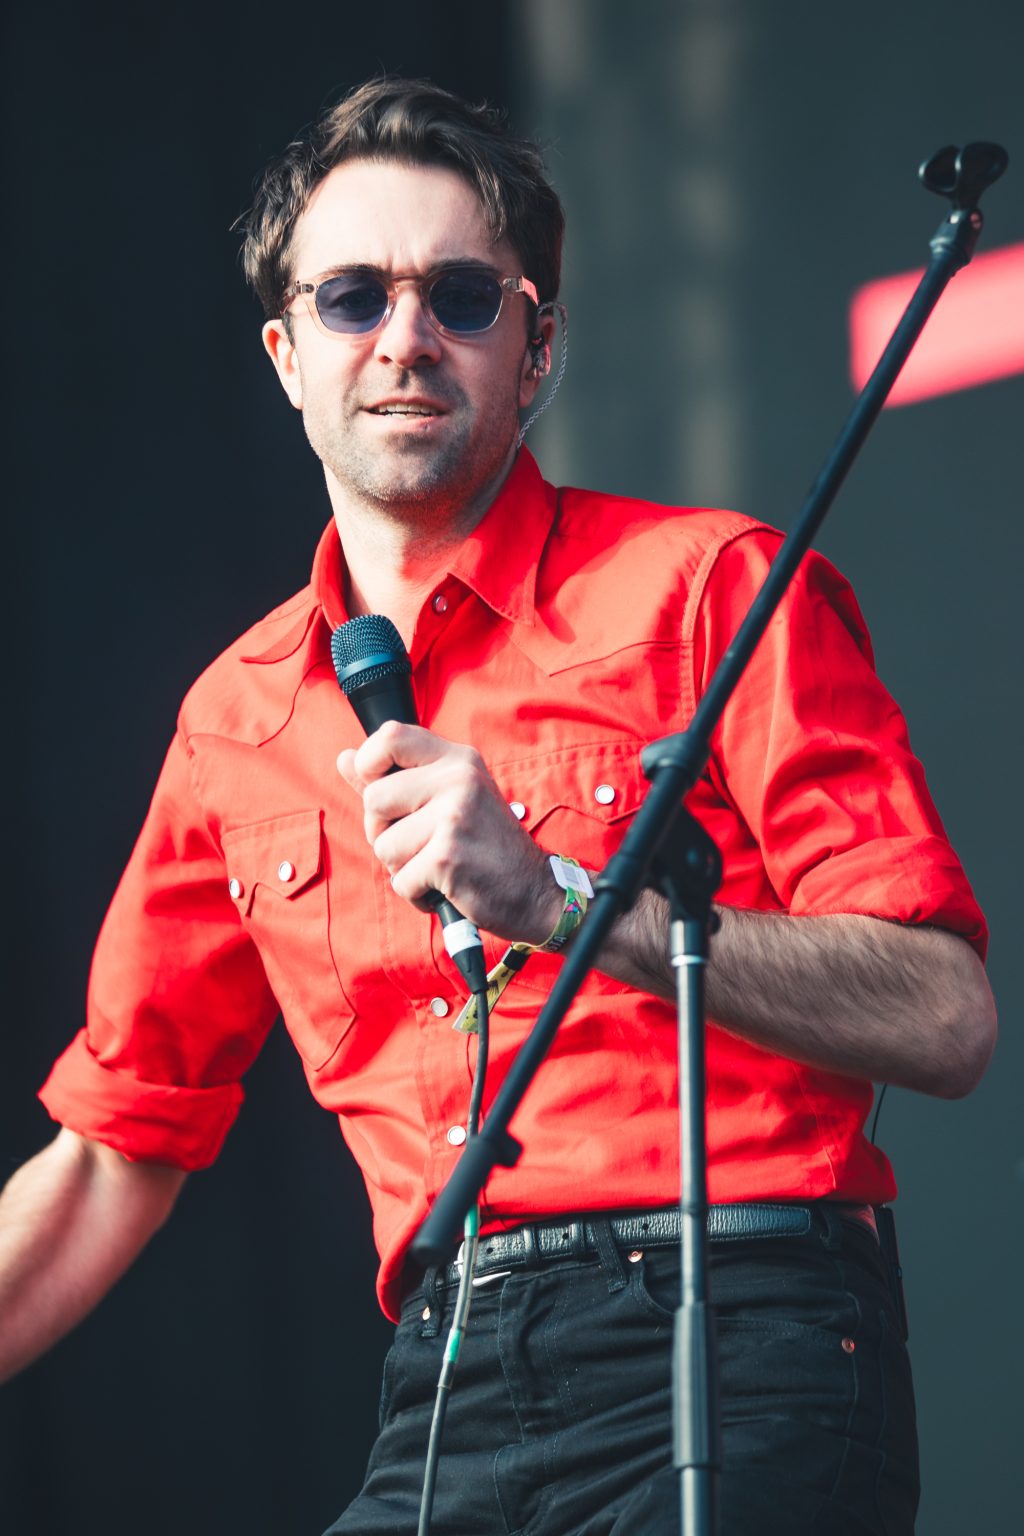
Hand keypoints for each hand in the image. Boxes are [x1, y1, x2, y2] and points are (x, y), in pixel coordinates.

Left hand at [337, 721, 562, 943]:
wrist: (533, 891)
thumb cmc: (485, 845)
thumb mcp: (447, 798)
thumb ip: (394, 778)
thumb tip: (344, 757)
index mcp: (457, 759)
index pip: (390, 736)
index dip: (369, 764)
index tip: (381, 790)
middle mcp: (458, 779)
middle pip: (373, 799)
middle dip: (382, 831)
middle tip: (418, 843)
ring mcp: (454, 816)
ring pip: (383, 844)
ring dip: (401, 867)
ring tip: (436, 865)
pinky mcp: (447, 857)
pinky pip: (399, 880)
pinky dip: (416, 894)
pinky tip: (444, 886)